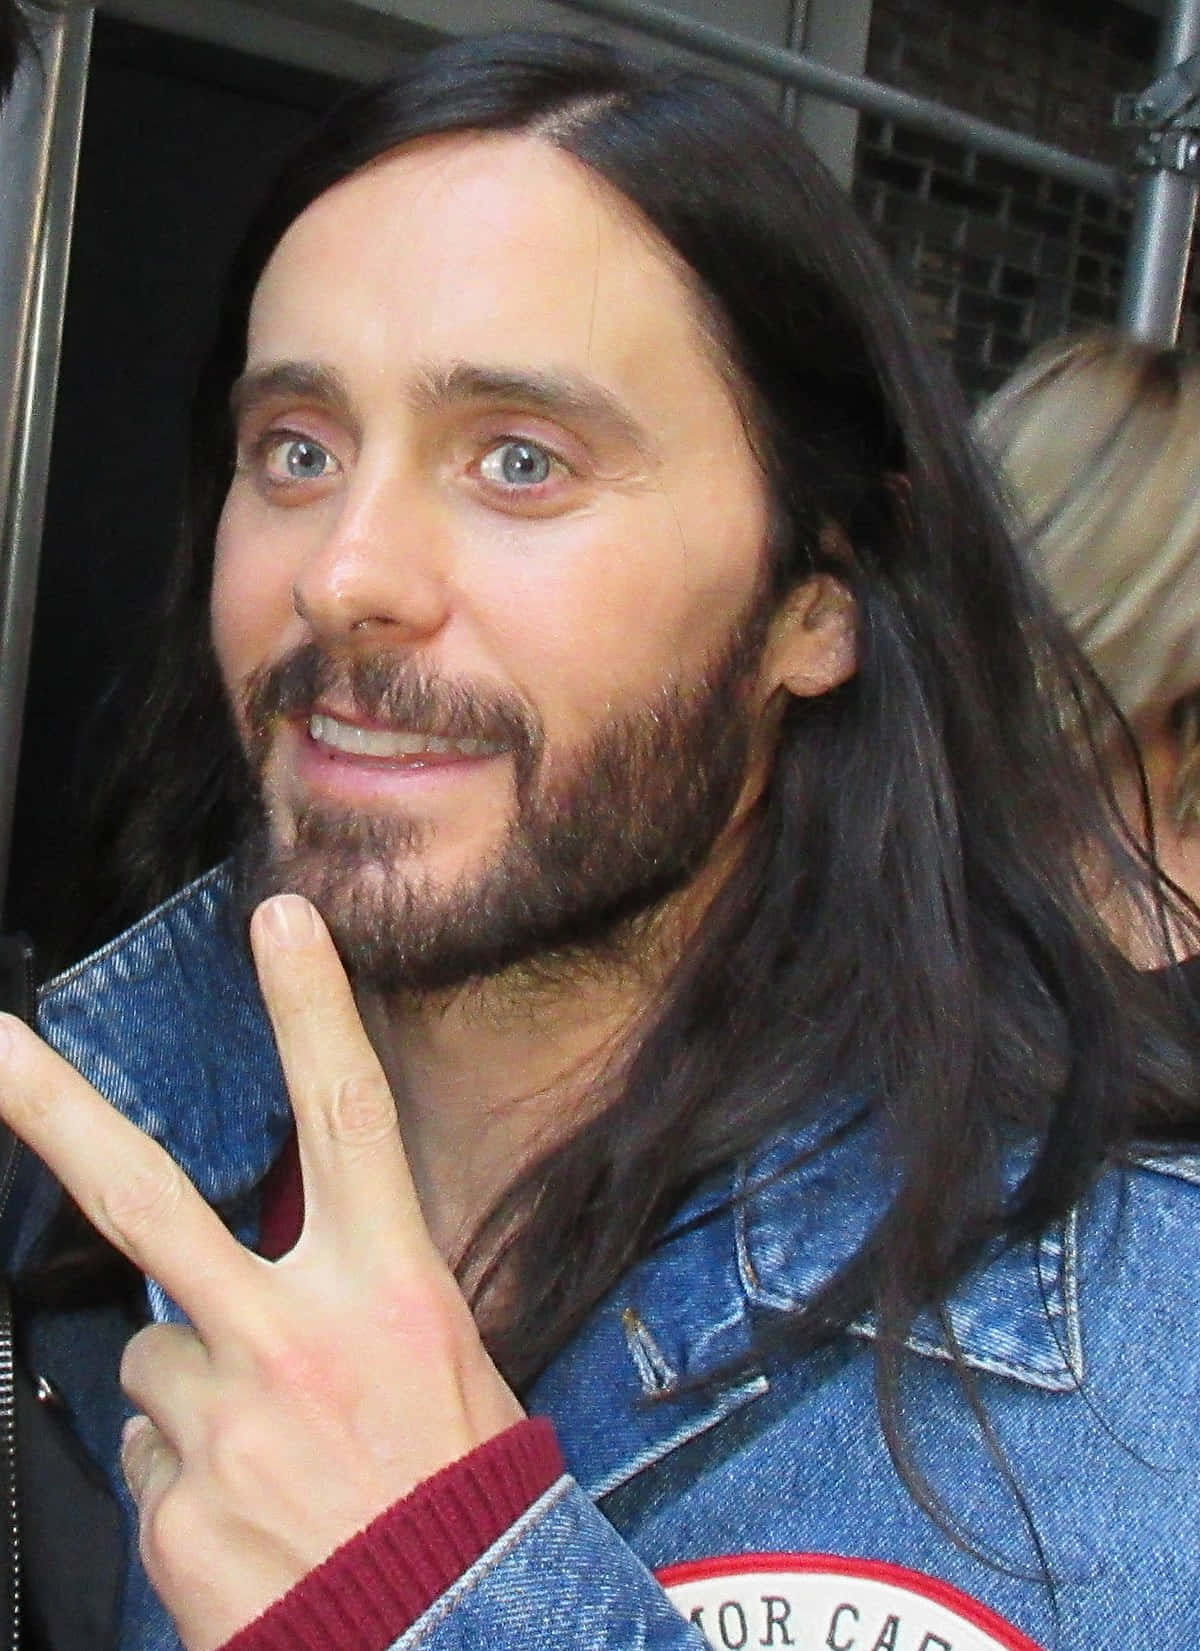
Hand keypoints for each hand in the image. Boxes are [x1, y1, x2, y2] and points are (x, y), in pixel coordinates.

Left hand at [0, 894, 525, 1650]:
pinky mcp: (168, 1507)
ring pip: (148, 1354)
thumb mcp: (449, 1365)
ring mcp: (219, 1421)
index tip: (279, 916)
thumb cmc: (460, 1499)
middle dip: (52, 1107)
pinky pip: (144, 1449)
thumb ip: (347, 1304)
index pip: (348, 1120)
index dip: (311, 1010)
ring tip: (271, 1448)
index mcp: (387, 1290)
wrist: (450, 1640)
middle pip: (145, 1196)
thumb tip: (254, 1289)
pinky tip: (251, 1508)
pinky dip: (184, 1465)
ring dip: (190, 1385)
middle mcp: (293, 1338)